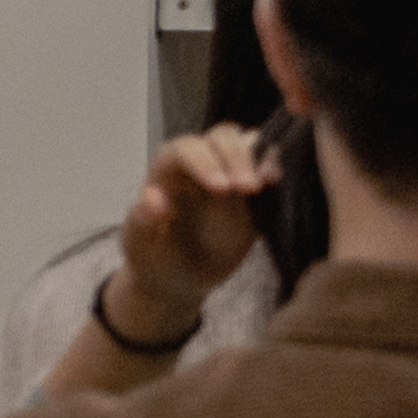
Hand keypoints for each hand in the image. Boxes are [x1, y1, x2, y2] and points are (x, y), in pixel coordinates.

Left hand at [105, 123, 277, 346]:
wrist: (179, 279)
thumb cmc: (154, 257)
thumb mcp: (141, 245)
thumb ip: (142, 221)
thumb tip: (152, 197)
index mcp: (168, 170)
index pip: (186, 149)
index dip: (204, 161)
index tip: (221, 188)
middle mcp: (201, 162)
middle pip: (222, 137)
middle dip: (237, 156)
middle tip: (248, 189)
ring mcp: (229, 172)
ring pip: (249, 143)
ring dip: (260, 157)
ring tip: (268, 181)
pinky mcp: (253, 187)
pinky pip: (268, 165)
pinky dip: (275, 167)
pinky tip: (276, 183)